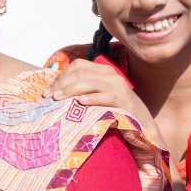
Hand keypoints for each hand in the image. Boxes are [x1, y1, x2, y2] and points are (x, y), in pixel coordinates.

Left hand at [47, 59, 164, 145]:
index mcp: (104, 71)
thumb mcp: (99, 96)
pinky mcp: (124, 102)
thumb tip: (57, 92)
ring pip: (90, 82)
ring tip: (58, 99)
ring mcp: (118, 88)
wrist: (143, 124)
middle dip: (62, 84)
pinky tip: (80, 103)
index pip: (78, 66)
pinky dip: (92, 98)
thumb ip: (84, 90)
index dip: (61, 77)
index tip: (48, 92)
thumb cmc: (116, 111)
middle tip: (49, 97)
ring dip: (71, 90)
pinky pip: (106, 97)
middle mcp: (111, 76)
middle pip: (81, 72)